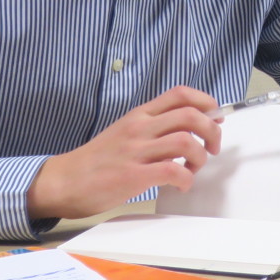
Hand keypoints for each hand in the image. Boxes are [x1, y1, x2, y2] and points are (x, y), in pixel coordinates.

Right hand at [26, 86, 221, 219]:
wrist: (63, 182)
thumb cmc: (97, 160)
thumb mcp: (125, 131)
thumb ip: (154, 126)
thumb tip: (191, 128)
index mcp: (139, 115)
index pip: (180, 94)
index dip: (206, 103)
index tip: (216, 118)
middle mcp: (139, 128)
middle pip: (190, 116)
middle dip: (212, 131)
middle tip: (212, 148)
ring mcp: (135, 151)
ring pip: (185, 141)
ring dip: (200, 157)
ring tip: (193, 168)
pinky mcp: (132, 176)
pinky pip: (172, 171)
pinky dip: (186, 179)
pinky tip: (181, 185)